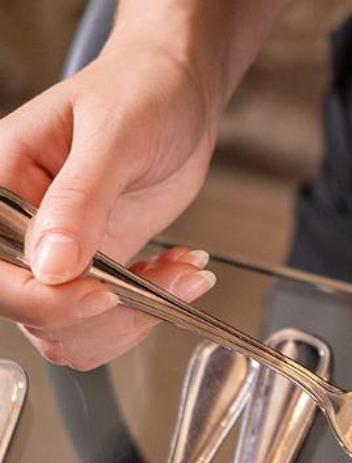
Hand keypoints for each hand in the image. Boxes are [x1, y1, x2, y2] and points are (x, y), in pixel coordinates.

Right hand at [0, 38, 225, 367]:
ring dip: (135, 318)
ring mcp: (57, 253)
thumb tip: (52, 266)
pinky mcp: (95, 267)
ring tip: (183, 273)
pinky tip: (179, 273)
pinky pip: (108, 320)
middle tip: (167, 280)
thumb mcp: (113, 138)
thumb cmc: (140, 93)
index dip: (42, 298)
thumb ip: (80, 200)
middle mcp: (18, 227)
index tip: (103, 295)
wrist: (178, 95)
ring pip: (72, 330)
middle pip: (32, 311)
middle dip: (105, 314)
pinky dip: (150, 312)